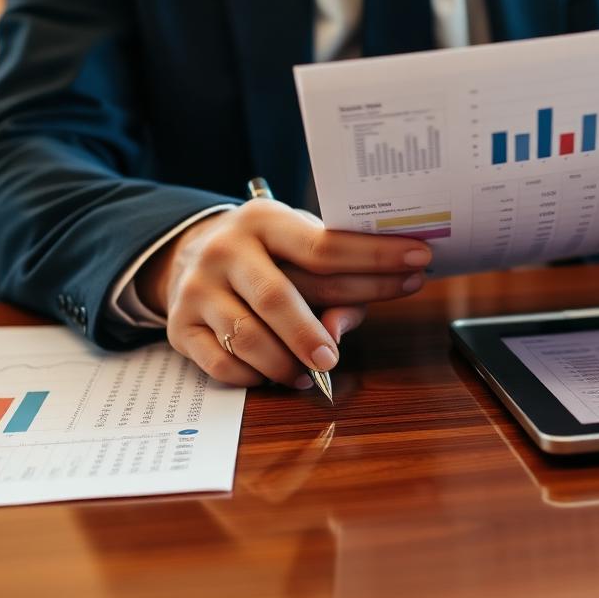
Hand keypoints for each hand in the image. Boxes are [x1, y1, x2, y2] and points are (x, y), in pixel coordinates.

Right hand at [137, 199, 431, 386]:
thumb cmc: (264, 257)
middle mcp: (227, 250)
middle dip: (314, 332)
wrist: (185, 256)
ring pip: (247, 337)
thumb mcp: (296, 251)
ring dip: (285, 362)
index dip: (375, 260)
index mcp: (265, 221)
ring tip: (312, 373)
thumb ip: (330, 285)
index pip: (325, 246)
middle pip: (279, 297)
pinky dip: (253, 377)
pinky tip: (274, 375)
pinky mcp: (180, 327)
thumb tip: (338, 331)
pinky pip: (221, 363)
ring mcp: (198, 288)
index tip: (418, 266)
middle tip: (336, 357)